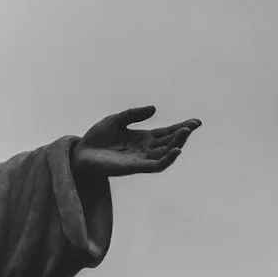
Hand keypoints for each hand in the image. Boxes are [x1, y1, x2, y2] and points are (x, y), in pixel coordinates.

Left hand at [72, 105, 199, 178]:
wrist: (81, 153)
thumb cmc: (97, 138)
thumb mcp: (116, 120)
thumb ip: (134, 114)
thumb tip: (154, 108)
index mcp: (143, 138)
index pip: (167, 132)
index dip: (182, 127)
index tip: (196, 121)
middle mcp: (145, 149)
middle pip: (170, 142)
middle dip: (183, 134)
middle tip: (193, 124)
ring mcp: (141, 159)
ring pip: (166, 153)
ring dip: (177, 144)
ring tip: (185, 133)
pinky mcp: (135, 168)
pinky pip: (156, 166)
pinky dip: (167, 159)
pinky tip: (176, 150)